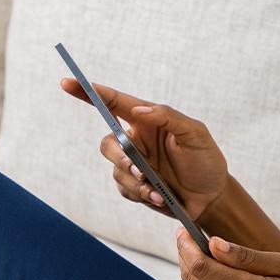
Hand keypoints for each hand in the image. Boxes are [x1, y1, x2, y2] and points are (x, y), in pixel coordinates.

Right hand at [60, 78, 227, 219]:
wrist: (212, 196)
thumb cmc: (206, 160)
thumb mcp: (195, 133)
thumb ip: (168, 116)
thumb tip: (139, 109)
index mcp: (148, 121)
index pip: (114, 103)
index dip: (89, 92)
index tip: (67, 82)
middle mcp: (137, 140)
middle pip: (108, 142)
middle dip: (118, 156)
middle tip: (137, 168)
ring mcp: (134, 164)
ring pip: (115, 169)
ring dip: (134, 181)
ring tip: (157, 190)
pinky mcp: (135, 186)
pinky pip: (123, 188)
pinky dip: (140, 193)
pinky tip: (159, 197)